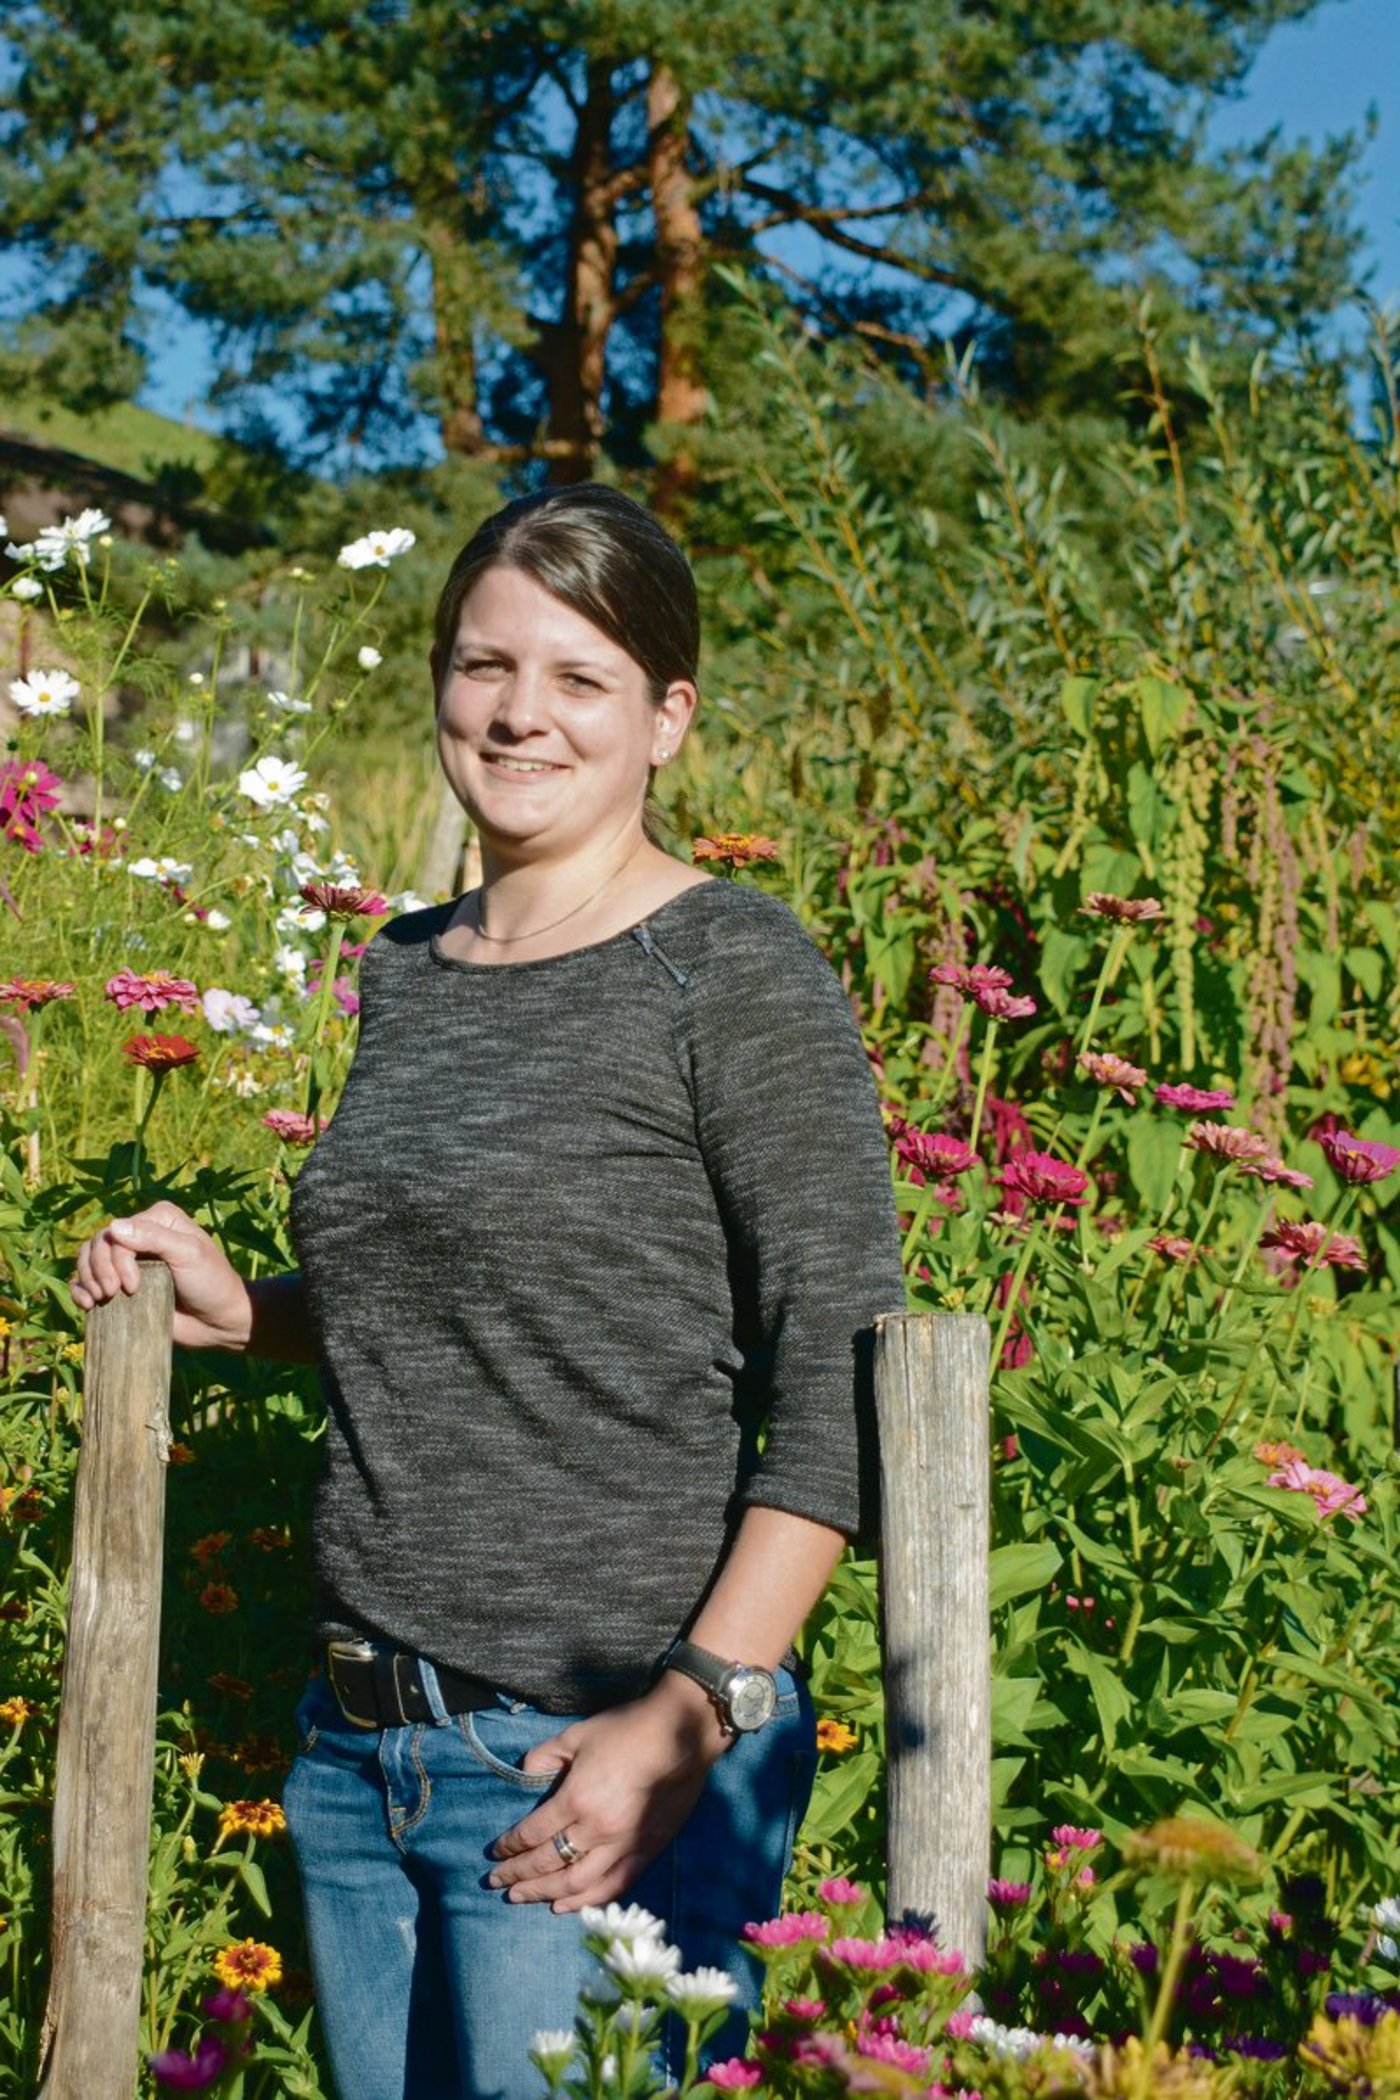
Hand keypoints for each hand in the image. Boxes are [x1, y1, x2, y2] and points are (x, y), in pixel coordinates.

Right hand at [70, 1201, 253, 1351]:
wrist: (219, 1320)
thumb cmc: (211, 1282)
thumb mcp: (189, 1254)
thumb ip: (154, 1238)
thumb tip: (113, 1227)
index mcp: (157, 1220)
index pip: (118, 1232)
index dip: (116, 1259)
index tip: (132, 1286)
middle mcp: (139, 1235)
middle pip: (98, 1245)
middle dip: (97, 1269)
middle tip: (111, 1294)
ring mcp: (129, 1262)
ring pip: (88, 1260)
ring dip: (87, 1279)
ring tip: (100, 1300)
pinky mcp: (122, 1287)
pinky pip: (87, 1282)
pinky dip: (80, 1291)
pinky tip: (86, 1305)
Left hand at [487, 1673, 729, 1911]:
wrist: (683, 1731)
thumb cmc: (627, 1728)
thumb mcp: (577, 1734)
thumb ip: (546, 1756)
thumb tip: (527, 1774)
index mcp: (577, 1798)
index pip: (533, 1834)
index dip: (510, 1847)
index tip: (494, 1853)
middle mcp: (598, 1830)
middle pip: (549, 1863)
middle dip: (519, 1875)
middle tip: (496, 1883)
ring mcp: (625, 1844)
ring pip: (578, 1884)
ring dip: (546, 1893)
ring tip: (523, 1898)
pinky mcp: (647, 1849)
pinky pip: (614, 1885)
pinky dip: (588, 1900)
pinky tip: (568, 1904)